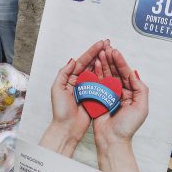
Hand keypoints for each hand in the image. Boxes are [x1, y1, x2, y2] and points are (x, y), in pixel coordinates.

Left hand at [39, 40, 105, 155]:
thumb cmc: (61, 110)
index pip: (82, 62)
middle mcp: (79, 81)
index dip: (91, 52)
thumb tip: (73, 60)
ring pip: (98, 71)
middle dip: (100, 53)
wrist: (68, 128)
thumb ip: (64, 73)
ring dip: (104, 61)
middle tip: (109, 43)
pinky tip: (114, 68)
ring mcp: (88, 88)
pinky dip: (107, 75)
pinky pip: (102, 83)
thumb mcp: (57, 89)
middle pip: (91, 64)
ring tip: (113, 52)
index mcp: (70, 78)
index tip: (101, 43)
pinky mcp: (95, 96)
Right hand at [92, 47, 146, 171]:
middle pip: (115, 72)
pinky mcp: (99, 98)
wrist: (112, 139)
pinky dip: (95, 73)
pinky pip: (97, 83)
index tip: (115, 52)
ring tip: (99, 53)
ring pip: (106, 75)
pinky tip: (93, 65)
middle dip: (111, 60)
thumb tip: (134, 73)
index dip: (121, 62)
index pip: (126, 74)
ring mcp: (109, 95)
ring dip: (103, 64)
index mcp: (132, 93)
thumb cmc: (127, 126)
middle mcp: (121, 92)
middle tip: (106, 48)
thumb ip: (141, 89)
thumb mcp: (141, 107)